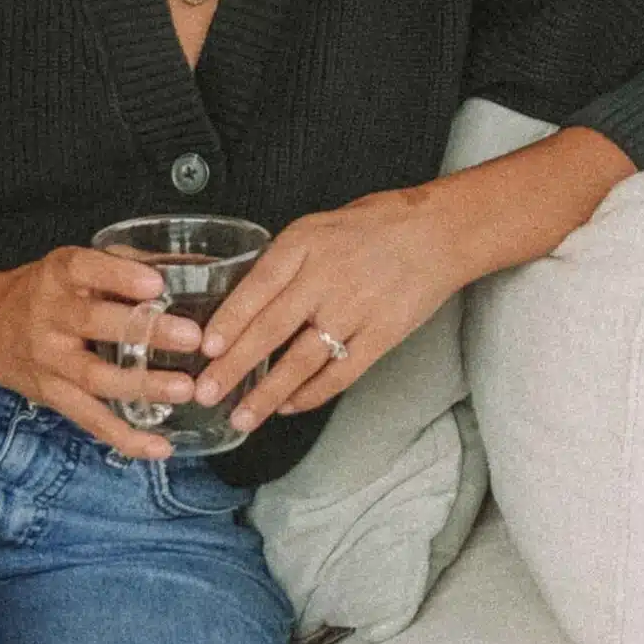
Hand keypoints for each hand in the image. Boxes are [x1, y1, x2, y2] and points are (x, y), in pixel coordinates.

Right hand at [0, 245, 206, 458]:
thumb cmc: (51, 291)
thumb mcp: (76, 265)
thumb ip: (128, 264)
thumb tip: (198, 265)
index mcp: (59, 275)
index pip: (85, 269)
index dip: (120, 276)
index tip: (157, 284)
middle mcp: (50, 317)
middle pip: (94, 324)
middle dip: (145, 332)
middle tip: (192, 337)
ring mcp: (50, 361)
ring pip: (95, 378)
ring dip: (142, 386)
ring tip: (185, 389)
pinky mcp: (55, 397)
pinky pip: (90, 420)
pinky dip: (125, 437)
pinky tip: (160, 447)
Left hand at [189, 185, 474, 437]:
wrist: (438, 232)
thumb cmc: (373, 226)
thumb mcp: (317, 226)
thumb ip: (282, 262)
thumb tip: (241, 301)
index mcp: (304, 244)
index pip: (257, 287)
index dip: (229, 321)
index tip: (204, 349)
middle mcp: (326, 278)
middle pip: (271, 329)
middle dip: (235, 367)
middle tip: (207, 394)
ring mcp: (355, 310)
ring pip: (302, 360)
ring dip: (268, 393)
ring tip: (243, 417)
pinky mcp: (382, 335)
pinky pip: (341, 373)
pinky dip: (312, 394)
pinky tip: (288, 406)